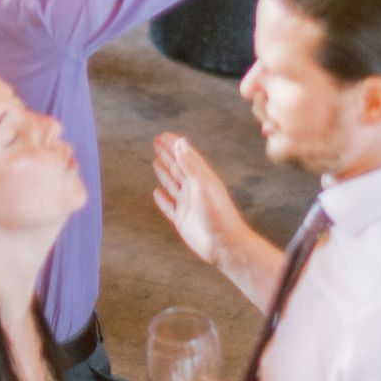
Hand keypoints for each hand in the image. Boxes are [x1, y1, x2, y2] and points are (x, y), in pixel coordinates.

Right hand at [151, 131, 254, 280]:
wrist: (225, 245)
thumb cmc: (218, 214)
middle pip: (178, 168)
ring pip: (172, 184)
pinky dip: (162, 199)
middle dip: (168, 155)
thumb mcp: (202, 185)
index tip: (163, 135)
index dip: (175, 146)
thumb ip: (190, 164)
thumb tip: (180, 142)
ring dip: (164, 173)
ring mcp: (189, 204)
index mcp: (202, 179)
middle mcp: (195, 189)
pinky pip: (169, 206)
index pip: (186, 157)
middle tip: (156, 141)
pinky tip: (156, 192)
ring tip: (155, 161)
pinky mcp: (182, 220)